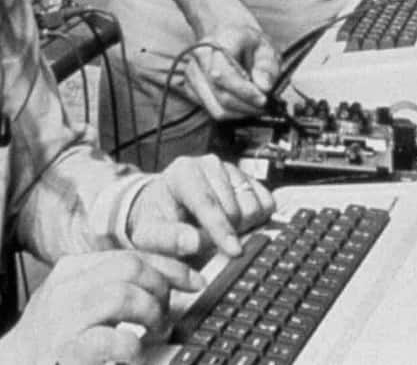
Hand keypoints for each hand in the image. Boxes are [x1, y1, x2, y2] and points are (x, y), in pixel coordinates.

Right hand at [0, 250, 202, 364]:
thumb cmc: (52, 341)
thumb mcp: (78, 303)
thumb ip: (111, 288)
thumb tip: (165, 284)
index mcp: (73, 270)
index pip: (130, 254)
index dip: (169, 265)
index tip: (194, 281)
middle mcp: (67, 287)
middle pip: (129, 266)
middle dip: (160, 288)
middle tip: (165, 316)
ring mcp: (64, 318)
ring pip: (122, 294)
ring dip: (150, 314)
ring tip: (154, 334)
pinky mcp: (65, 351)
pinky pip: (108, 339)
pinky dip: (131, 346)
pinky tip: (134, 354)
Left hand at [127, 154, 275, 259]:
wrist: (166, 206)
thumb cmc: (157, 219)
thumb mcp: (149, 233)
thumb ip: (168, 239)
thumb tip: (194, 242)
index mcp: (183, 172)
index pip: (206, 201)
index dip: (220, 228)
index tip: (233, 250)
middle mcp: (210, 164)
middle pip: (234, 207)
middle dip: (227, 232)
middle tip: (213, 243)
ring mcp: (232, 169)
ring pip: (254, 206)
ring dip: (243, 227)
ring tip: (222, 231)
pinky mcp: (249, 179)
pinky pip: (267, 204)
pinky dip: (257, 220)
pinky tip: (238, 224)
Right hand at [179, 26, 279, 120]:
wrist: (230, 38)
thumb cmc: (249, 44)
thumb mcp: (266, 49)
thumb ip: (266, 67)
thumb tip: (264, 87)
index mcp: (217, 41)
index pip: (223, 73)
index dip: (243, 91)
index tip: (263, 99)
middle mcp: (198, 56)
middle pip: (219, 94)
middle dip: (246, 106)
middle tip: (266, 107)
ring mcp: (191, 73)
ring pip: (215, 108)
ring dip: (240, 113)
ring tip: (256, 107)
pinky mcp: (190, 88)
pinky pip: (211, 110)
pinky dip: (231, 113)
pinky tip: (242, 104)